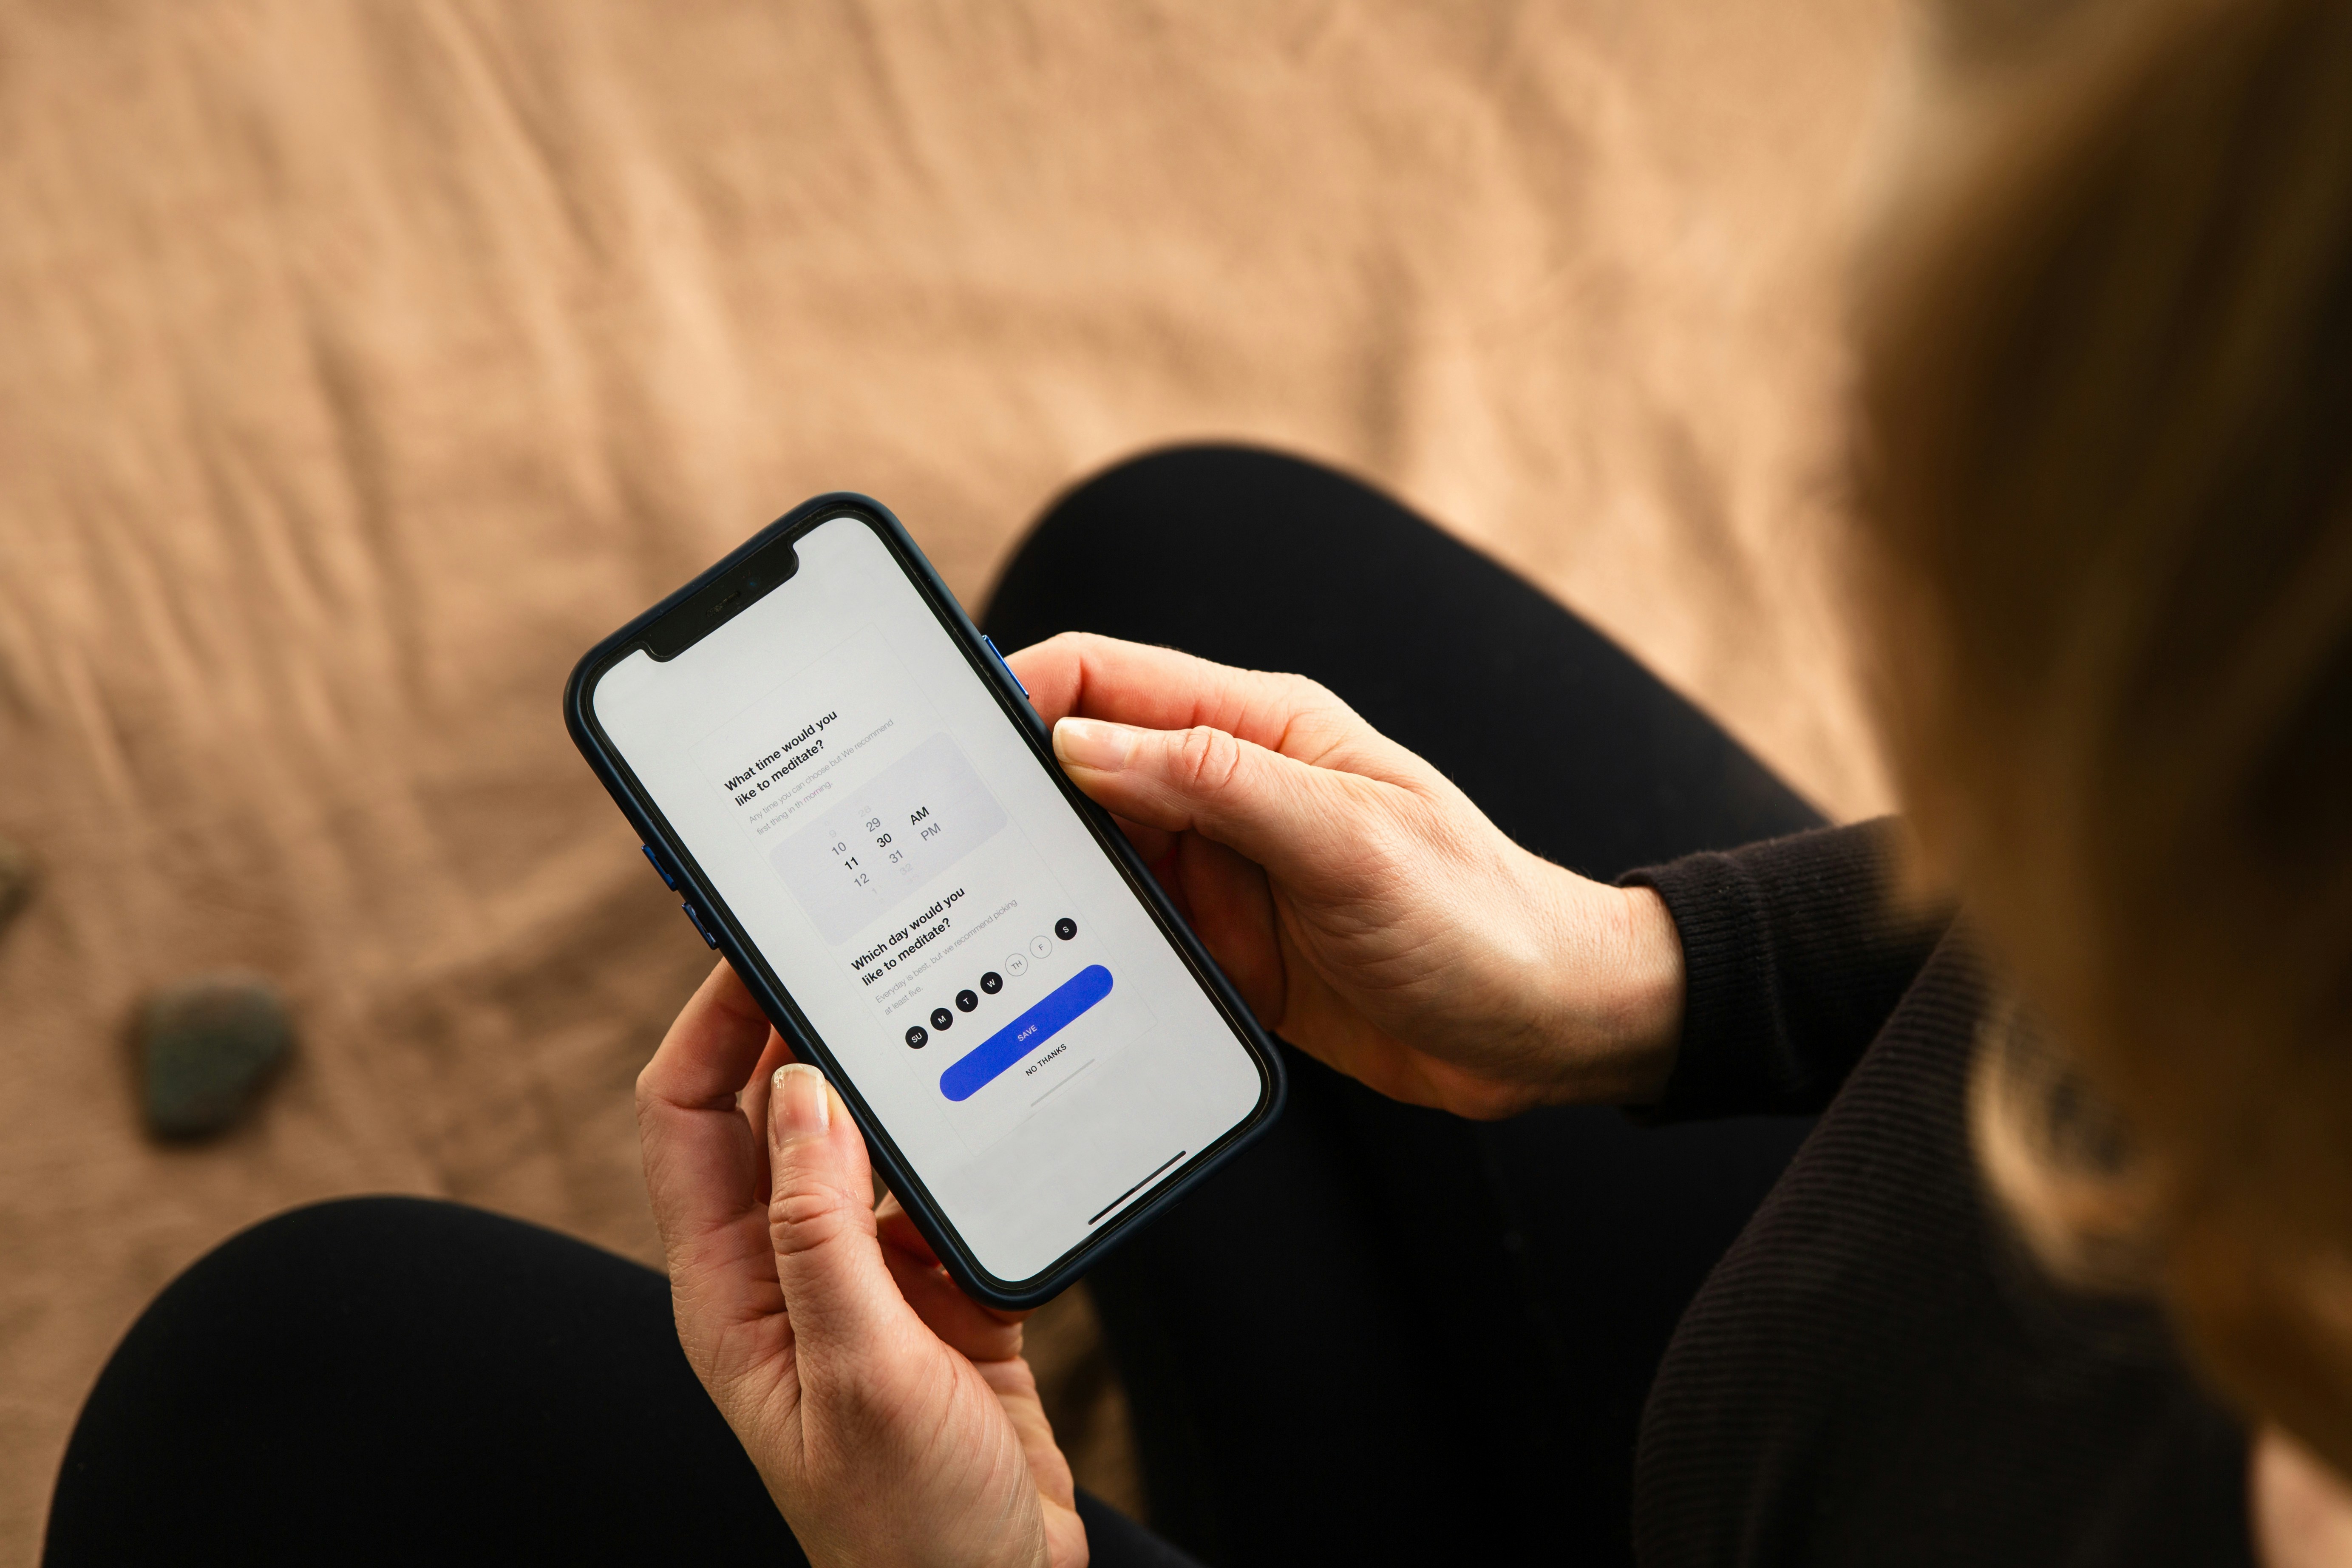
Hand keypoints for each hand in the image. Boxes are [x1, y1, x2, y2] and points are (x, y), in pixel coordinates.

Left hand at [637, 961, 1086, 1567]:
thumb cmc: (909, 1531)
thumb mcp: (859, 1372)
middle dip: (807, 1030)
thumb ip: (823, 1230)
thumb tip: (799, 1091)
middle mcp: (786, 1274)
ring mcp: (865, 1283)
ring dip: (899, 1088)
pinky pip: (945, 1192)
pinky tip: (1001, 1125)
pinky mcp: (940, 1295)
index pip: (686, 1120)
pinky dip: (970, 1152)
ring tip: (938, 1022)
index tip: (759, 949)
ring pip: (867, 1144)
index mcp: (730, 1292)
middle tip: (859, 954)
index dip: (709, 1026)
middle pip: (773, 1113)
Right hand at [1006, 632, 1685, 1116]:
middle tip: (936, 835)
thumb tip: (1080, 743)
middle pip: (1082, 766)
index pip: (1108, 679)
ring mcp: (1224, 872)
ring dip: (1044, 874)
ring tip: (975, 907)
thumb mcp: (1344, 839)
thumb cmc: (1477, 917)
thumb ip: (1214, 782)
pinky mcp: (1224, 948)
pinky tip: (1045, 968)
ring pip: (1094, 854)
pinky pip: (1129, 932)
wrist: (1549, 1028)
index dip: (1021, 689)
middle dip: (1011, 789)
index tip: (949, 732)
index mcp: (1260, 730)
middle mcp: (1230, 792)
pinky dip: (1085, 943)